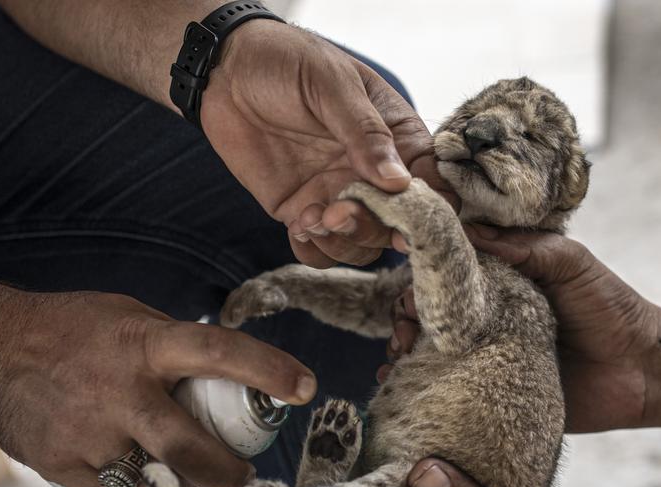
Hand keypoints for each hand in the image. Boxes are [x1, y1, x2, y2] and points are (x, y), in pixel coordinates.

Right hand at [0, 291, 315, 486]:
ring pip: (156, 479)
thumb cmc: (75, 333)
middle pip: (192, 451)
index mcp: (144, 345)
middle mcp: (119, 392)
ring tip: (156, 452)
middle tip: (243, 475)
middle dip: (229, 474)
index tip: (306, 387)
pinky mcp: (63, 467)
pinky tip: (120, 458)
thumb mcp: (130, 319)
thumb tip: (233, 383)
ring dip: (171, 476)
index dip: (267, 370)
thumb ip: (176, 350)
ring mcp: (89, 435)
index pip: (219, 354)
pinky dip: (134, 485)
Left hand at [200, 21, 450, 267]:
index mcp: (398, 138)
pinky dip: (315, 249)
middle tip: (341, 210)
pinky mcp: (302, 212)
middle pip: (398, 225)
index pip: (434, 184)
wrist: (226, 69)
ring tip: (315, 218)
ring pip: (362, 245)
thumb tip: (398, 182)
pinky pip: (320, 250)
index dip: (431, 209)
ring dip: (344, 241)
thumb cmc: (288, 61)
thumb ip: (364, 132)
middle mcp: (374, 174)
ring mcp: (339, 196)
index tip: (409, 217)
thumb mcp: (332, 83)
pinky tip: (299, 225)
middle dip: (375, 227)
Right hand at [388, 227, 660, 431]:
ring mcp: (485, 356)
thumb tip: (469, 231)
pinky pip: (446, 389)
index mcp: (503, 280)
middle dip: (406, 311)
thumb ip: (525, 246)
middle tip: (405, 324)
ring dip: (404, 347)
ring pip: (430, 348)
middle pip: (430, 308)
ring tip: (398, 353)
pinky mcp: (490, 394)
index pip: (451, 267)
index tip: (406, 262)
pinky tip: (398, 382)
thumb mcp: (571, 263)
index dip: (424, 265)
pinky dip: (416, 385)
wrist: (644, 372)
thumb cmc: (612, 309)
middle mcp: (487, 317)